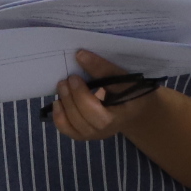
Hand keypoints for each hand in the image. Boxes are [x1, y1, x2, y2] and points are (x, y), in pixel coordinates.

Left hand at [49, 49, 163, 142]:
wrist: (131, 108)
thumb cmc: (128, 90)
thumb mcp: (122, 77)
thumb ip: (102, 68)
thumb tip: (79, 55)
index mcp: (121, 116)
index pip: (99, 115)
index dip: (82, 97)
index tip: (74, 76)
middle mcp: (107, 130)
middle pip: (84, 121)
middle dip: (71, 99)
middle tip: (66, 80)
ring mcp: (94, 135)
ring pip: (73, 127)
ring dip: (64, 105)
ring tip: (62, 86)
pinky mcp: (83, 134)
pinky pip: (67, 130)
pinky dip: (58, 116)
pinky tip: (58, 102)